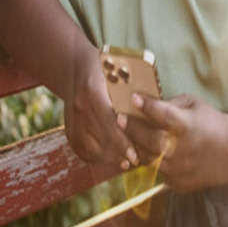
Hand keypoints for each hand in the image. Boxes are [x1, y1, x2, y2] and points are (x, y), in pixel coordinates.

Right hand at [63, 44, 138, 171]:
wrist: (71, 64)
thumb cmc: (105, 67)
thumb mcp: (120, 70)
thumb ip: (134, 89)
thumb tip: (158, 107)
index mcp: (94, 91)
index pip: (109, 123)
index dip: (122, 142)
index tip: (135, 155)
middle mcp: (80, 106)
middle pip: (101, 139)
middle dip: (119, 153)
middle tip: (136, 162)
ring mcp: (72, 118)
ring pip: (91, 147)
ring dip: (109, 158)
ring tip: (127, 162)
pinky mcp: (68, 127)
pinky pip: (82, 148)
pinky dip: (97, 156)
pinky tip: (111, 159)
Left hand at [123, 93, 227, 193]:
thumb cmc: (211, 123)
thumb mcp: (194, 105)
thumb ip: (170, 104)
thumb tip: (144, 102)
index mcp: (185, 126)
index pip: (160, 114)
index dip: (146, 106)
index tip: (133, 98)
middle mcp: (179, 149)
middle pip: (147, 138)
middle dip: (131, 127)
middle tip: (120, 118)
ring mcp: (176, 169)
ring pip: (146, 158)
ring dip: (136, 146)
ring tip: (131, 136)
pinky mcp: (176, 183)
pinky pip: (156, 171)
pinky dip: (152, 161)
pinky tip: (150, 151)